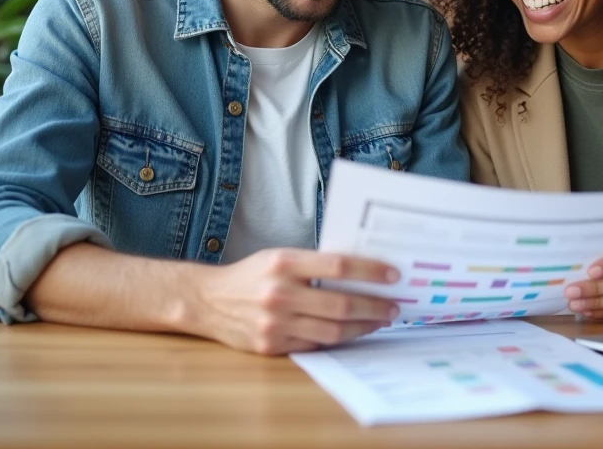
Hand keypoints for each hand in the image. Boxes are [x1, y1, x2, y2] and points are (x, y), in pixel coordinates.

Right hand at [194, 248, 399, 354]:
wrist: (207, 301)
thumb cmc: (250, 275)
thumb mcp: (278, 257)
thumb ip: (313, 264)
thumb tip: (360, 270)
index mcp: (284, 263)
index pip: (338, 266)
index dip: (370, 271)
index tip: (393, 276)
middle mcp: (280, 293)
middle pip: (341, 304)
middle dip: (375, 306)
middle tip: (395, 306)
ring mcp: (275, 323)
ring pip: (333, 330)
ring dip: (363, 327)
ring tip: (381, 320)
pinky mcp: (272, 346)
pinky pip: (316, 345)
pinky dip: (339, 339)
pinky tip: (354, 332)